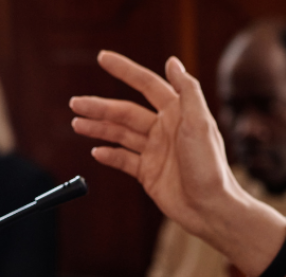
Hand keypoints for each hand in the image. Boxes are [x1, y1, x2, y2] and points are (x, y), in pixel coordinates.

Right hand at [70, 52, 249, 244]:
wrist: (209, 208)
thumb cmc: (210, 167)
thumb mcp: (201, 124)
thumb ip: (187, 91)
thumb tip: (172, 62)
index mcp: (177, 113)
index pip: (146, 85)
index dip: (125, 70)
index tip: (103, 58)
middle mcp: (164, 129)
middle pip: (125, 111)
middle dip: (100, 106)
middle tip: (75, 103)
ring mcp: (155, 152)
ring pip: (120, 134)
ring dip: (98, 128)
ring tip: (77, 124)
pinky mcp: (148, 173)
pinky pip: (123, 160)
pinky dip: (109, 155)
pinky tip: (96, 151)